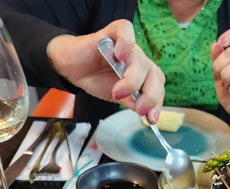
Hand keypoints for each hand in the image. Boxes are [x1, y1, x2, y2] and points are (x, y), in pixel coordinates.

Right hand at [46, 19, 164, 122]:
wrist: (71, 68)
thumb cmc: (96, 79)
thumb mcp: (116, 96)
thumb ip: (131, 101)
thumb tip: (143, 111)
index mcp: (143, 75)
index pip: (158, 86)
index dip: (157, 102)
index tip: (151, 118)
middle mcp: (138, 60)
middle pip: (154, 74)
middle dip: (150, 95)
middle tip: (139, 109)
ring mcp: (126, 47)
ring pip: (140, 60)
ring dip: (133, 80)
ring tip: (119, 93)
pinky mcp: (111, 33)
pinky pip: (125, 29)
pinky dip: (126, 42)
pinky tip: (119, 55)